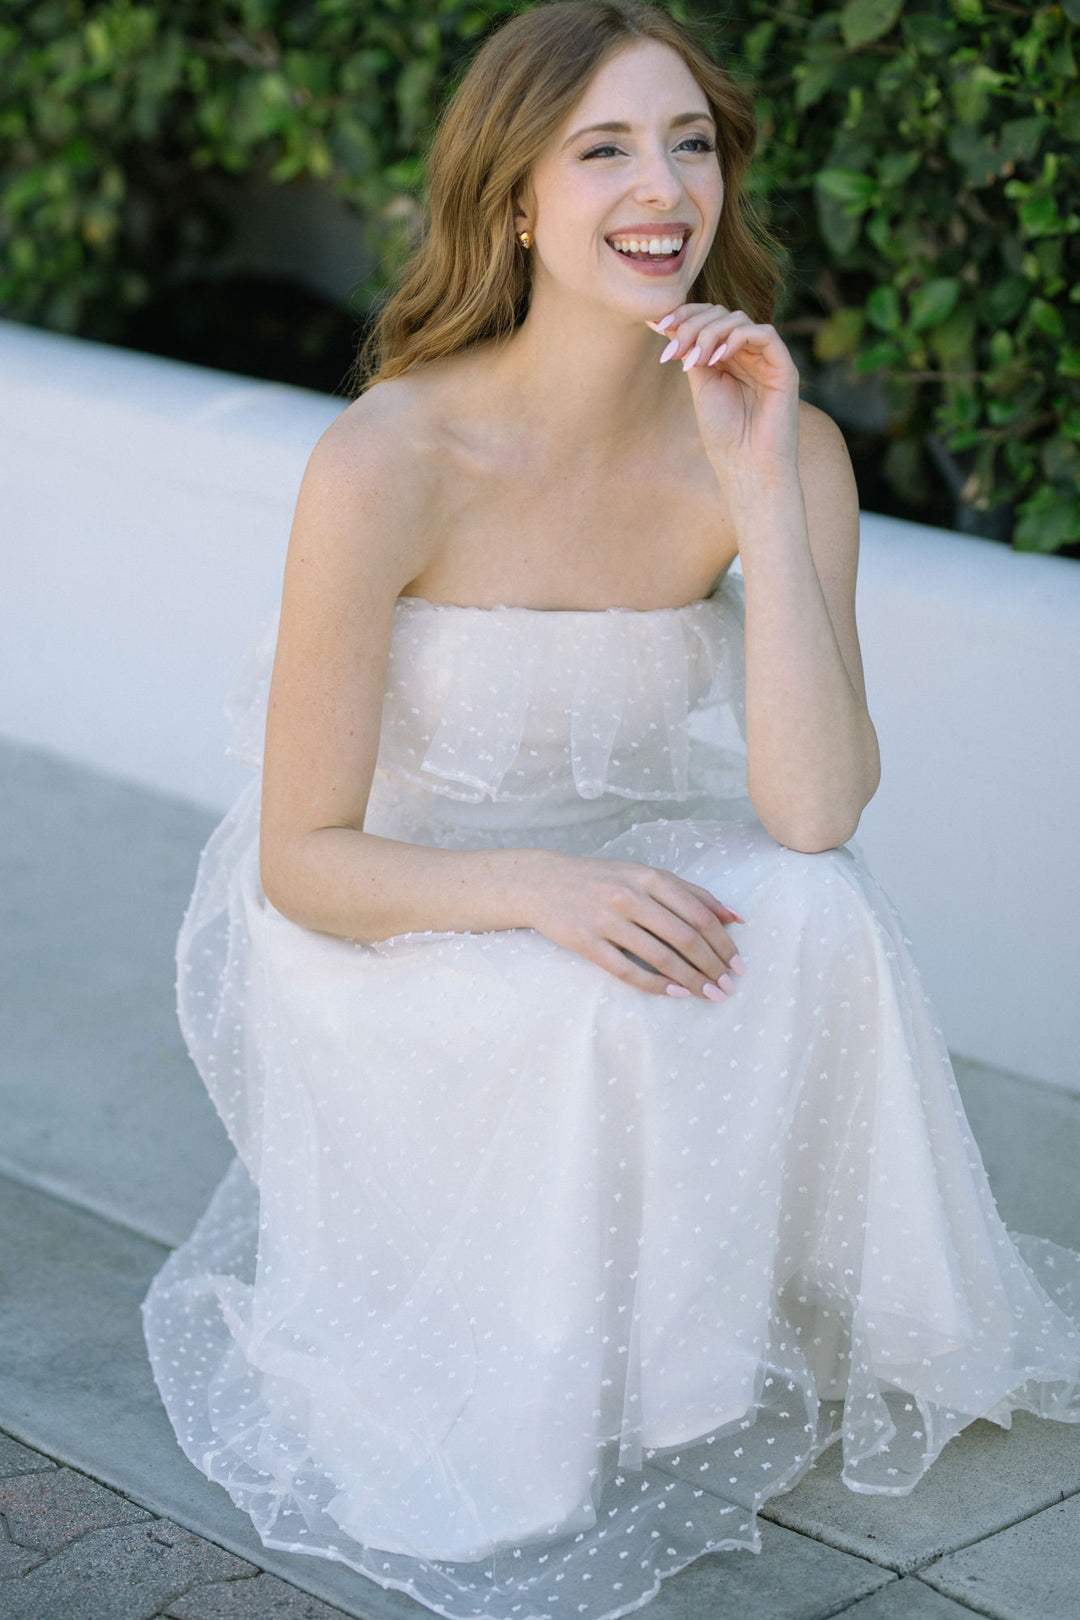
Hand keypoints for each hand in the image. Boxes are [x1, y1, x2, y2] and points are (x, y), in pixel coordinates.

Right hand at [523, 853, 744, 1002]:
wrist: (544, 883)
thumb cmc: (603, 880)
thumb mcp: (644, 874)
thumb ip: (689, 892)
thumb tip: (735, 918)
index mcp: (649, 877)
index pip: (698, 913)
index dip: (722, 943)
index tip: (738, 964)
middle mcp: (630, 896)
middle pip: (684, 937)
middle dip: (712, 966)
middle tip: (728, 987)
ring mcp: (606, 919)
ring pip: (659, 956)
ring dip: (690, 980)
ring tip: (708, 994)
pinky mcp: (586, 943)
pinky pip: (627, 970)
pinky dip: (655, 984)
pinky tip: (674, 993)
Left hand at [647, 303, 799, 476]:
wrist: (747, 469)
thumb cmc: (724, 436)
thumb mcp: (700, 385)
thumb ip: (691, 352)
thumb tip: (665, 321)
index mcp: (728, 358)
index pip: (709, 318)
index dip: (685, 314)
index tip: (659, 325)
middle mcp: (748, 354)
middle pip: (722, 314)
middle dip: (693, 325)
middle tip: (675, 348)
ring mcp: (767, 360)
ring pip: (739, 320)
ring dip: (710, 333)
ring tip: (695, 360)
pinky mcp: (785, 369)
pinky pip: (765, 334)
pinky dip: (737, 338)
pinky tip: (717, 359)